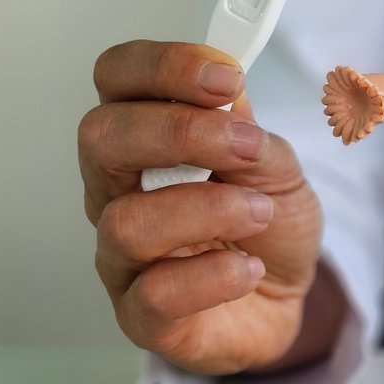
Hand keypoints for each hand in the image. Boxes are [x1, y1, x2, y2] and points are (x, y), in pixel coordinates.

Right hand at [79, 41, 328, 374]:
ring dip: (211, 209)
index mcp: (144, 140)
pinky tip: (248, 270)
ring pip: (128, 222)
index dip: (163, 67)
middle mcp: (117, 192)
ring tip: (259, 213)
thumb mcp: (275, 165)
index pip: (118, 79)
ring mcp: (122, 257)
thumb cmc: (265, 226)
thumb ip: (248, 128)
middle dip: (181, 132)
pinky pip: (156, 294)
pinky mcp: (141, 317)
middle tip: (247, 146)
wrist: (283, 297)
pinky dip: (216, 276)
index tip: (225, 77)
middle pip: (100, 137)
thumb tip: (226, 89)